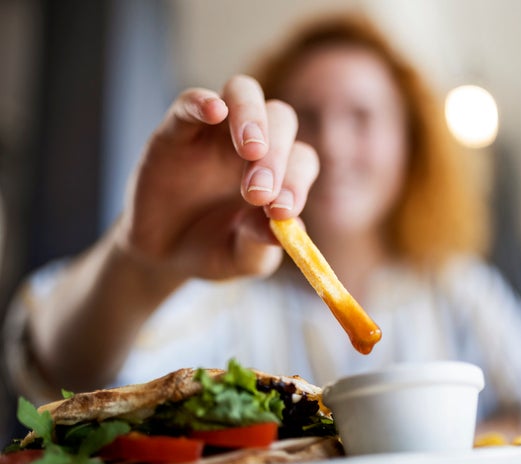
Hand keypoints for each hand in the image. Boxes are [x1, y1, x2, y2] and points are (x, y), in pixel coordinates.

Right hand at [115, 75, 318, 279]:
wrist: (162, 254)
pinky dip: (203, 102)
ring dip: (252, 117)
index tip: (283, 212)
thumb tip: (289, 228)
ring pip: (244, 93)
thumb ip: (262, 244)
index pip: (301, 160)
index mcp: (280, 170)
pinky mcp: (176, 129)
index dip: (297, 182)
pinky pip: (191, 101)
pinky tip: (213, 111)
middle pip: (280, 120)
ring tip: (251, 150)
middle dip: (276, 156)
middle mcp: (254, 142)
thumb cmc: (214, 248)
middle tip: (258, 194)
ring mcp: (215, 130)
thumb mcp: (240, 257)